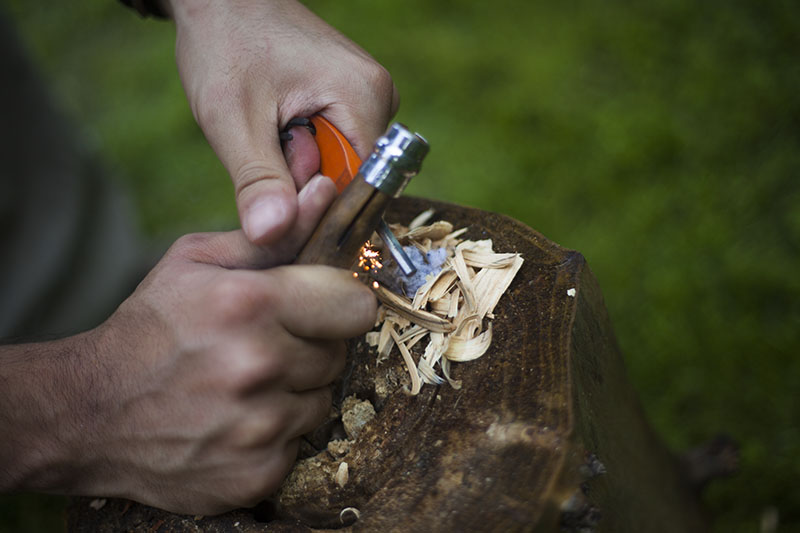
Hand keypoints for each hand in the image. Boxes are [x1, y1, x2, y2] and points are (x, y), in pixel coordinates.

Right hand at [0, 176, 376, 513]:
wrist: (91, 413)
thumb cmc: (150, 329)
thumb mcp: (198, 263)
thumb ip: (273, 235)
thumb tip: (325, 192)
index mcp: (250, 304)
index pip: (356, 305)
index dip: (340, 304)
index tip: (322, 307)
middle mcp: (259, 366)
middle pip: (340, 353)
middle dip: (312, 345)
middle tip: (266, 344)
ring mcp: (260, 427)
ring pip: (322, 399)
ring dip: (295, 390)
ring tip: (246, 382)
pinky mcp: (257, 474)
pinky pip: (300, 442)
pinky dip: (277, 432)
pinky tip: (238, 418)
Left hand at [168, 0, 399, 244]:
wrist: (220, 0)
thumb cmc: (225, 44)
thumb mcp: (232, 120)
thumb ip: (258, 182)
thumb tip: (273, 236)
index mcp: (366, 98)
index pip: (364, 188)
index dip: (320, 206)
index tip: (279, 198)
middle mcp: (381, 97)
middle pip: (351, 178)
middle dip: (302, 179)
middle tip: (265, 142)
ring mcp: (369, 97)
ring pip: (339, 166)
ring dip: (299, 165)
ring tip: (268, 126)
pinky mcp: (353, 100)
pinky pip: (333, 147)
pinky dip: (302, 149)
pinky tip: (277, 123)